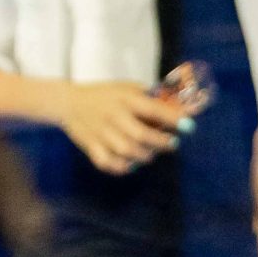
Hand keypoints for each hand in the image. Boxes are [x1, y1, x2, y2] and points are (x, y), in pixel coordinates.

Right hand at [58, 80, 188, 174]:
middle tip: (172, 144)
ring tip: (152, 152)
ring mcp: (101, 133)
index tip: (188, 126)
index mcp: (125, 98)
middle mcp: (113, 116)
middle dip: (162, 143)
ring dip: (145, 156)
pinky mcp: (91, 147)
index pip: (152, 109)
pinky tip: (131, 164)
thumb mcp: (127, 88)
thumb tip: (181, 108)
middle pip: (141, 136)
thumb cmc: (106, 95)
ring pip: (127, 152)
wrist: (69, 102)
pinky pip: (108, 163)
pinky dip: (122, 167)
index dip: (172, 118)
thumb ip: (151, 98)